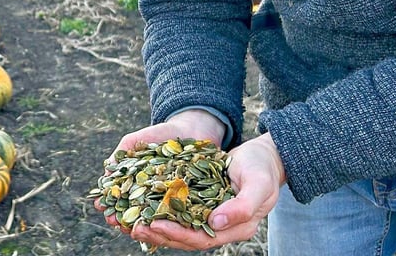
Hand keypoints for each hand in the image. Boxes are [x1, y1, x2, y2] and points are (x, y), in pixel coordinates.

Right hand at [97, 110, 225, 224]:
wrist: (189, 130)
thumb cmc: (158, 135)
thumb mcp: (134, 142)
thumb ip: (119, 156)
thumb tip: (105, 173)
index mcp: (135, 185)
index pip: (119, 200)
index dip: (109, 204)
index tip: (101, 206)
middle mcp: (150, 197)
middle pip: (134, 214)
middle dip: (122, 220)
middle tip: (114, 222)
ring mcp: (169, 201)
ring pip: (155, 220)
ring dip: (143, 227)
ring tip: (133, 229)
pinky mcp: (188, 202)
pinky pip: (179, 215)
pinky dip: (170, 222)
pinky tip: (161, 224)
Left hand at [129, 133, 284, 250]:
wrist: (264, 157)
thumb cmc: (262, 169)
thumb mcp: (258, 185)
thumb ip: (242, 207)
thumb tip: (215, 223)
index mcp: (237, 228)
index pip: (202, 239)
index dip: (178, 234)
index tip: (155, 225)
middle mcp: (221, 227)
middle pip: (186, 238)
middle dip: (159, 234)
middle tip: (134, 227)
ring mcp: (210, 216)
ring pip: (179, 228)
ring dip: (155, 227)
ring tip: (131, 222)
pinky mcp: (201, 204)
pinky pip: (178, 212)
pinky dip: (161, 211)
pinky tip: (142, 206)